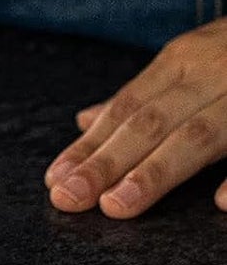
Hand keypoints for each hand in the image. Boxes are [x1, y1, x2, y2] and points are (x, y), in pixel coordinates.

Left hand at [45, 17, 226, 216]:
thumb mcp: (193, 59)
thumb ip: (145, 95)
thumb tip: (85, 121)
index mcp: (185, 60)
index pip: (126, 108)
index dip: (89, 146)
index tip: (55, 180)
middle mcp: (216, 71)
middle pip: (153, 121)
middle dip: (107, 162)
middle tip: (69, 199)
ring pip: (202, 134)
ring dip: (158, 171)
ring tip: (119, 205)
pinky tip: (222, 203)